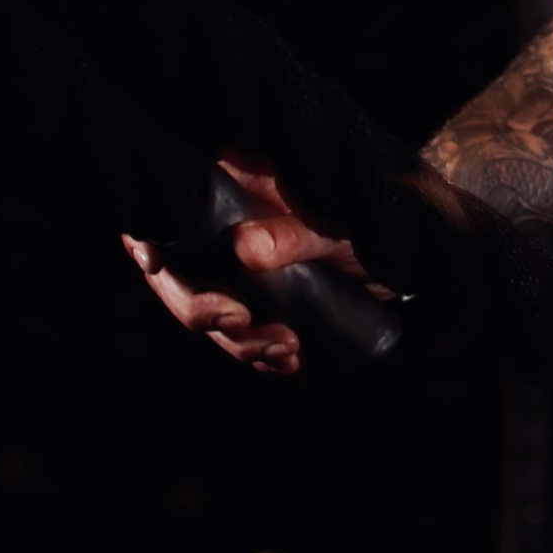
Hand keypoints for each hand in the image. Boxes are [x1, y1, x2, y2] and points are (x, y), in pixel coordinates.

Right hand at [123, 159, 365, 374]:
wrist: (408, 258)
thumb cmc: (372, 223)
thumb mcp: (338, 225)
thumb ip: (295, 232)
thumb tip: (244, 247)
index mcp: (234, 190)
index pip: (168, 211)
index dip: (144, 237)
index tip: (153, 263)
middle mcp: (225, 228)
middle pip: (175, 273)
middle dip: (200, 309)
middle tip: (242, 324)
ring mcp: (236, 269)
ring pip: (205, 313)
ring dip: (239, 343)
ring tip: (288, 349)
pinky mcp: (257, 302)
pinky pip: (237, 337)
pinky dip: (259, 356)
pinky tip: (291, 362)